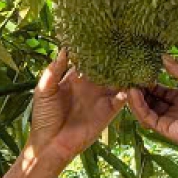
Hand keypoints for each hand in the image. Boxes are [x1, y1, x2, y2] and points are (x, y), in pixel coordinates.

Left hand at [26, 49, 127, 165]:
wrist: (50, 145)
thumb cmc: (43, 117)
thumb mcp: (44, 90)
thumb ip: (54, 70)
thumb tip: (64, 48)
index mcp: (74, 78)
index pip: (88, 59)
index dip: (94, 49)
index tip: (101, 33)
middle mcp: (90, 86)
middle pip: (106, 67)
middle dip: (114, 57)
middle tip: (124, 41)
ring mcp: (100, 98)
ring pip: (117, 81)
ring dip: (124, 72)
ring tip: (133, 58)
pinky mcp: (108, 111)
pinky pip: (122, 99)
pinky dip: (128, 91)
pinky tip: (131, 83)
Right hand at [125, 55, 177, 155]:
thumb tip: (164, 57)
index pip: (160, 90)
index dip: (150, 82)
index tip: (140, 72)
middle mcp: (173, 109)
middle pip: (151, 99)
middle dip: (140, 89)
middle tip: (130, 78)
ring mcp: (167, 119)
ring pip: (146, 108)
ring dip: (136, 97)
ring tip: (129, 85)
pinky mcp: (163, 129)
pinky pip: (147, 117)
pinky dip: (139, 106)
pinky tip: (134, 94)